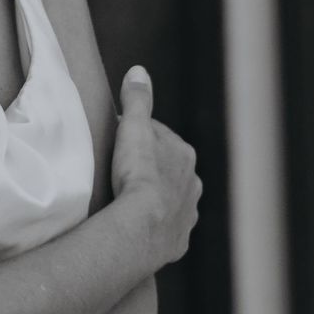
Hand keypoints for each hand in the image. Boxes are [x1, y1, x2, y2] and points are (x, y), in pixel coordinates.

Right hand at [109, 66, 200, 266]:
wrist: (141, 227)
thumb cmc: (138, 174)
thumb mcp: (133, 128)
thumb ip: (137, 100)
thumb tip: (139, 71)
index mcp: (184, 155)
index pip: (161, 137)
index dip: (140, 137)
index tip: (121, 141)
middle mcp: (192, 185)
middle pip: (170, 170)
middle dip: (153, 168)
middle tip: (125, 170)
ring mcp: (187, 215)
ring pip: (173, 200)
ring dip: (158, 198)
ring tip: (132, 200)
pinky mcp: (178, 242)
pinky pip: (168, 230)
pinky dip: (157, 226)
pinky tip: (141, 226)